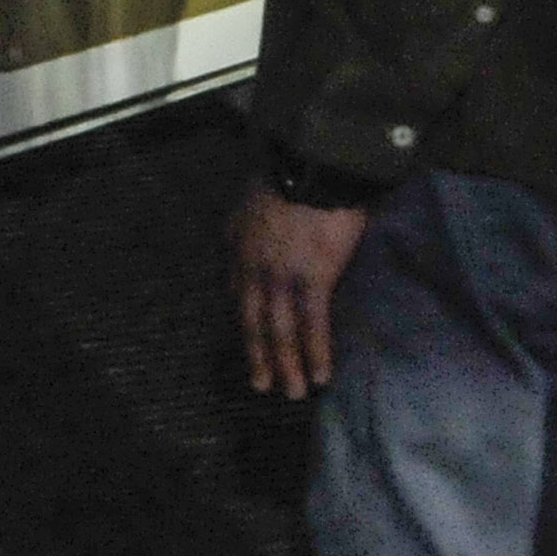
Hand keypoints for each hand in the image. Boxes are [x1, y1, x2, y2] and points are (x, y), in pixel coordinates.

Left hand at [229, 179, 373, 400]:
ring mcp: (282, 276)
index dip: (245, 318)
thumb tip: (246, 234)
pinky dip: (315, 354)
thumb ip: (248, 221)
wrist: (312, 162)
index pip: (237, 292)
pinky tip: (319, 377)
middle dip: (258, 355)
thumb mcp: (251, 197)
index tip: (251, 339)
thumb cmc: (289, 173)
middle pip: (253, 321)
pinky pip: (312, 326)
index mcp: (239, 245)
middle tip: (262, 385)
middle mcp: (254, 267)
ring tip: (292, 393)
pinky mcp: (313, 279)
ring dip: (286, 366)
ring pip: (279, 331)